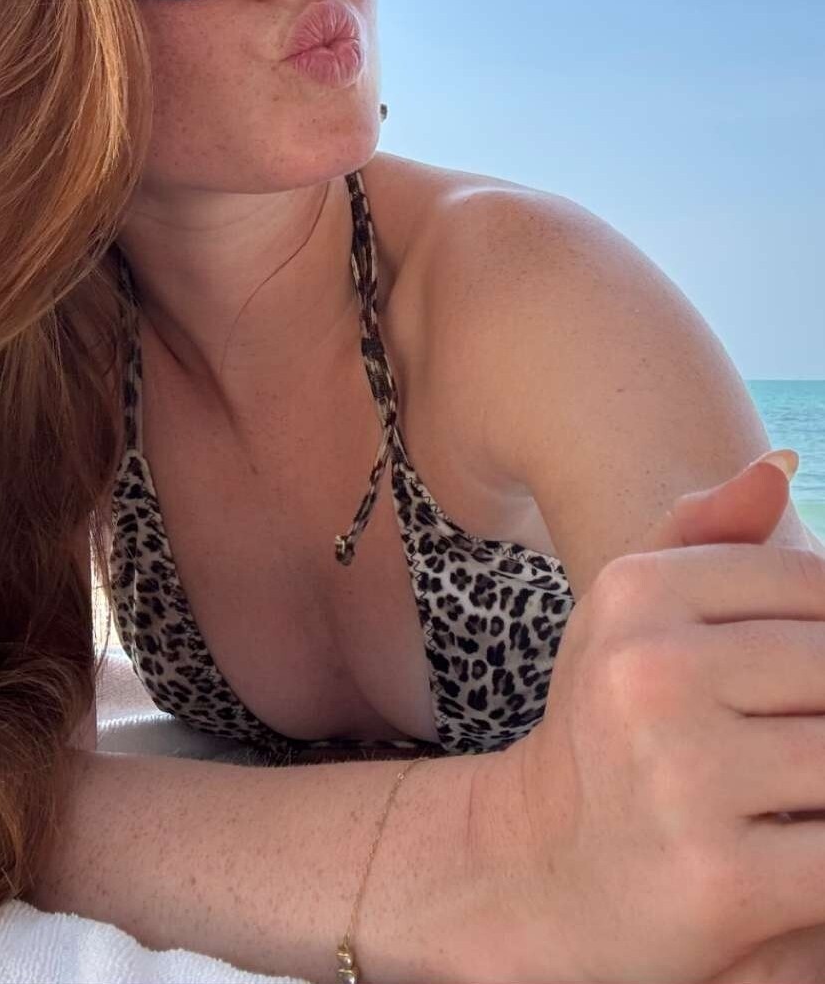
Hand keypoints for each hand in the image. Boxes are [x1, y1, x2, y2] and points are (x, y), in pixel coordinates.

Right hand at [485, 446, 824, 983]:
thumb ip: (707, 538)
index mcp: (635, 593)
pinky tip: (789, 840)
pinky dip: (824, 846)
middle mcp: (649, 671)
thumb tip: (781, 466)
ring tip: (785, 778)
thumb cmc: (607, 723)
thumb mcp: (631, 617)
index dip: (821, 635)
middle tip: (783, 733)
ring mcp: (682, 773)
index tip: (784, 684)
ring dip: (822, 770)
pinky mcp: (721, 875)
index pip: (812, 586)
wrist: (544, 867)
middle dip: (820, 705)